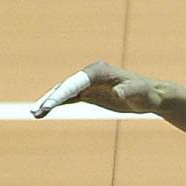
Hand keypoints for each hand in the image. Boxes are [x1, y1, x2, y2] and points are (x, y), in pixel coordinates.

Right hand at [32, 59, 174, 118]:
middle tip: (37, 110)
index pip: (76, 82)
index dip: (63, 92)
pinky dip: (58, 106)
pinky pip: (69, 99)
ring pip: (64, 93)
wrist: (150, 96)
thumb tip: (118, 92)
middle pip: (66, 86)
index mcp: (98, 71)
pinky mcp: (89, 94)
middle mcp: (89, 75)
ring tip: (35, 114)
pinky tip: (45, 113)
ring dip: (50, 103)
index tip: (51, 104)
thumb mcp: (139, 93)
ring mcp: (87, 84)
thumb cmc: (146, 93)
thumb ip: (129, 91)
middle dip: (51, 99)